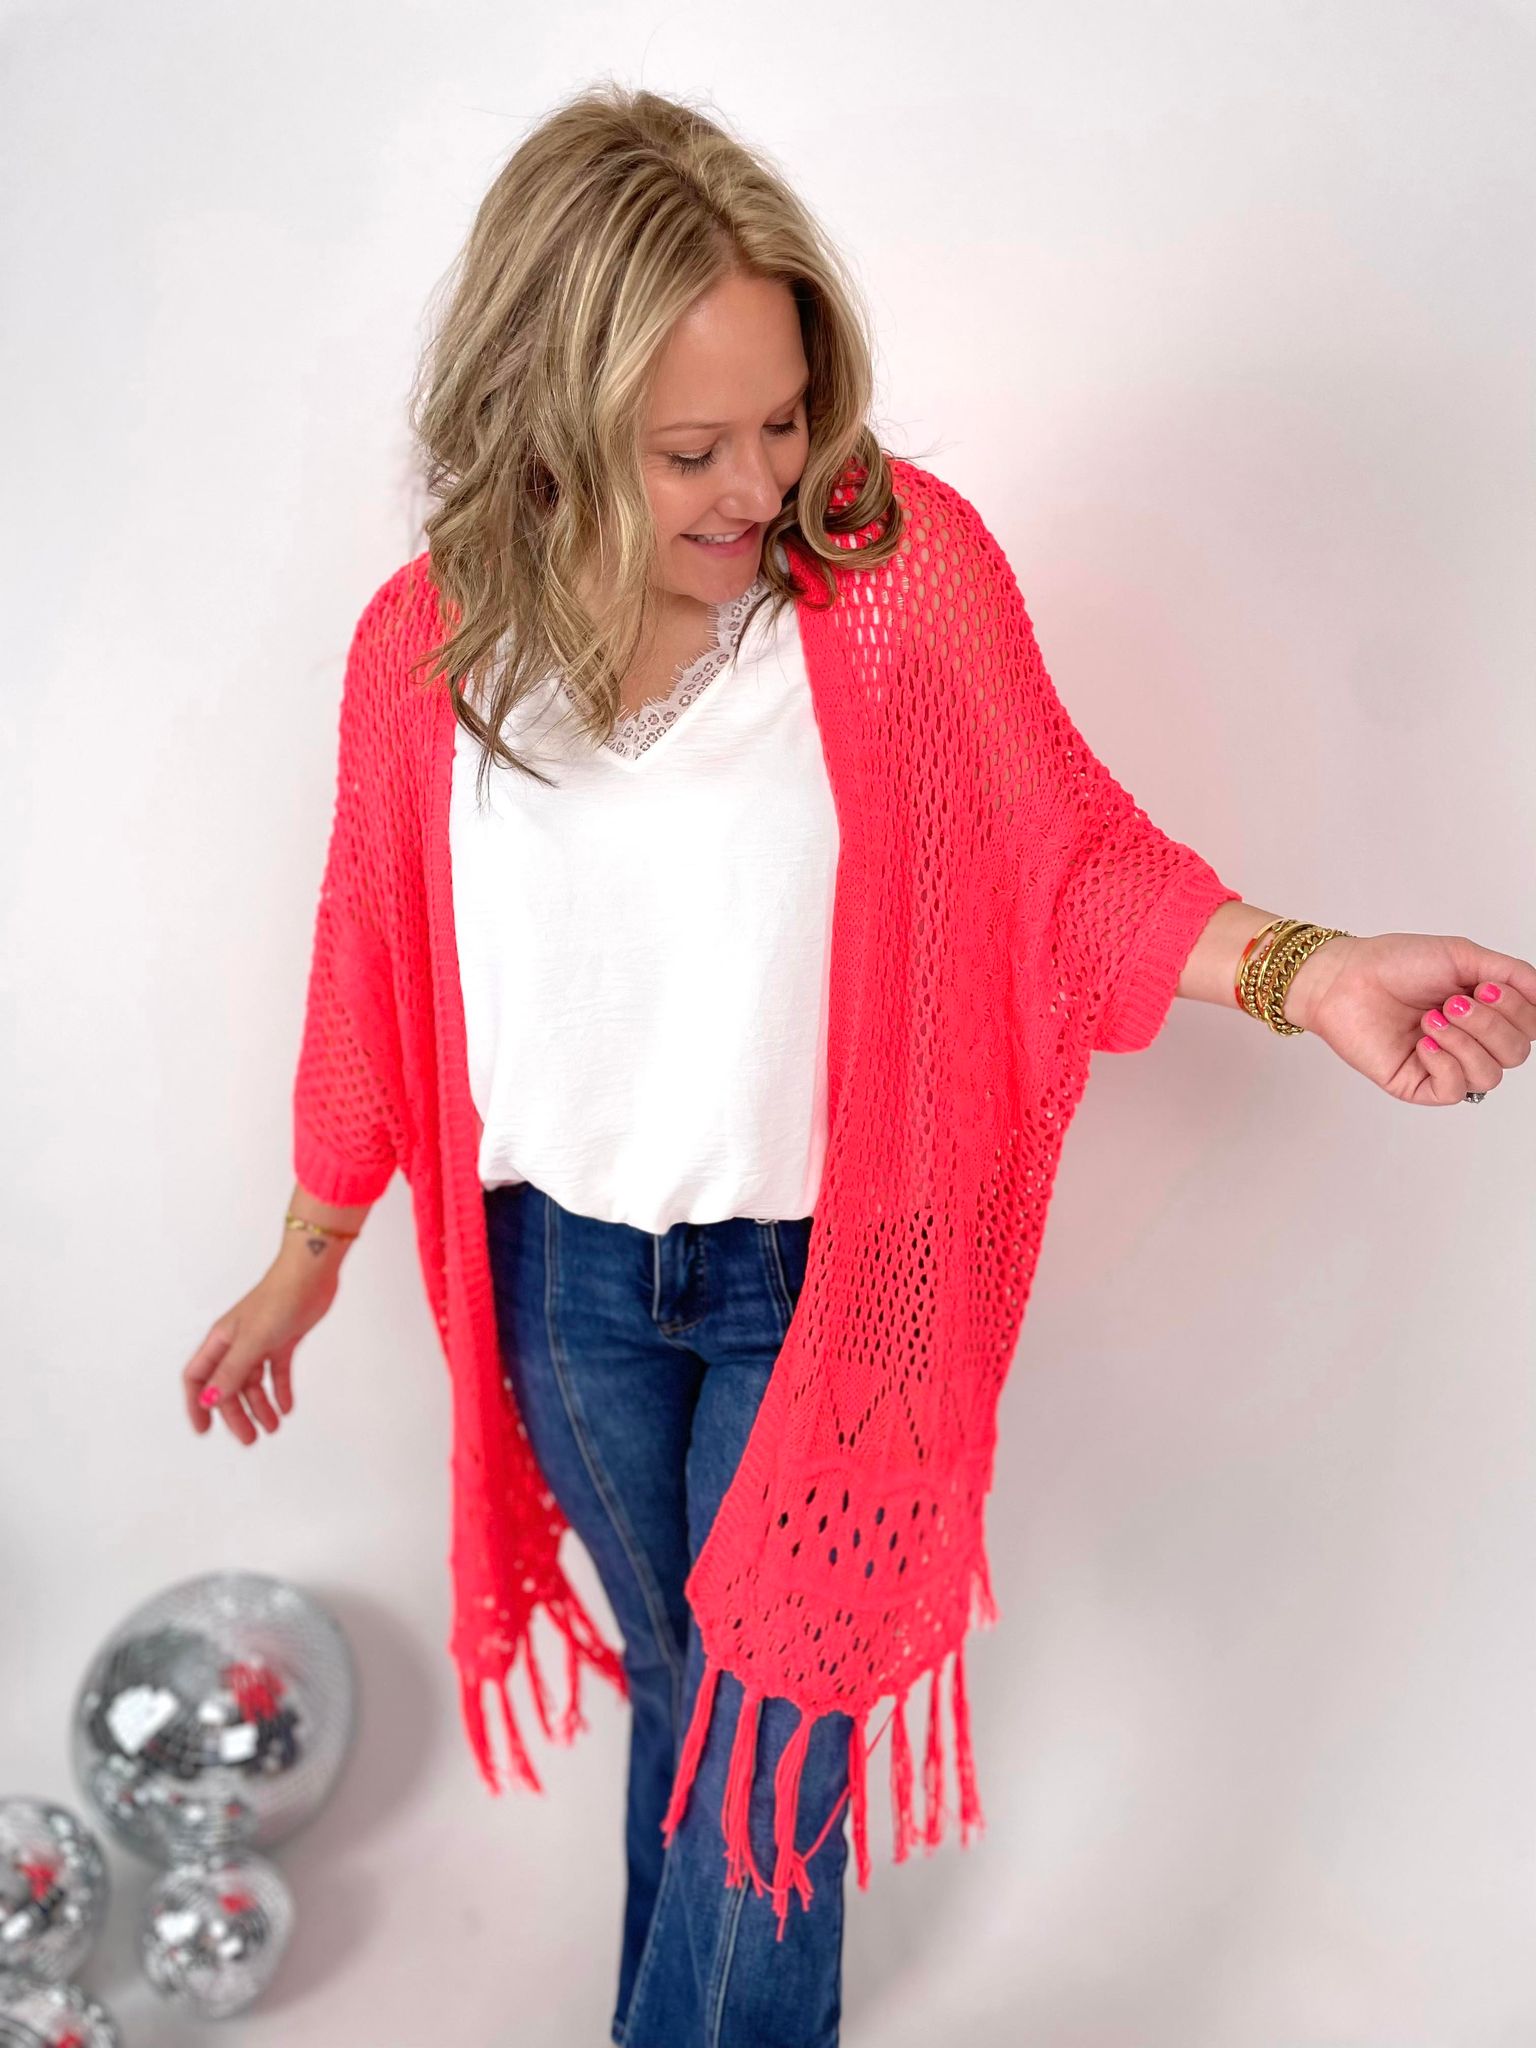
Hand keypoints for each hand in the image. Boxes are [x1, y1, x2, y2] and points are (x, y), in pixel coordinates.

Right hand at [182, 1253, 340, 1444]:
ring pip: (254, 1382)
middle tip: (249, 1439)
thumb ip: (232, 1372)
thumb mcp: (252, 1341)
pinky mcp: (284, 1340)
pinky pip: (277, 1372)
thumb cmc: (278, 1299)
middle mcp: (237, 1343)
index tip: (204, 1430)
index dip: (196, 1404)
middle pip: (228, 1386)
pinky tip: (287, 1407)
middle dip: (236, 1414)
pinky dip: (281, 1390)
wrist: (311, 1275)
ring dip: (261, 1406)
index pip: (198, 1378)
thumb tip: (209, 1400)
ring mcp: (261, 1342)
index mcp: (221, 1341)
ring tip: (273, 1427)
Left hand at [1283, 931, 1535, 1105]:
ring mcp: (1445, 1065)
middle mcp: (1470, 1040)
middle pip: (1516, 1053)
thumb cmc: (1397, 964)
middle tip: (1453, 1002)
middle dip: (1490, 1025)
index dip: (1517, 1010)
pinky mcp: (1418, 1085)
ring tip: (1432, 1018)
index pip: (1530, 1027)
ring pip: (1490, 1076)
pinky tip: (1424, 1043)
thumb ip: (1511, 973)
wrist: (1347, 977)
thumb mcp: (1464, 957)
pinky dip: (1445, 1063)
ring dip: (1465, 1042)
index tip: (1484, 987)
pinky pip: (1455, 1091)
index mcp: (1486, 1011)